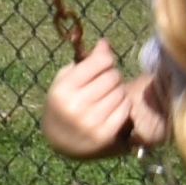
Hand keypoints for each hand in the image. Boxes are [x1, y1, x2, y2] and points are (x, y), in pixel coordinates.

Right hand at [39, 43, 154, 158]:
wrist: (60, 141)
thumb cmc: (63, 104)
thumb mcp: (65, 81)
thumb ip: (85, 62)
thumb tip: (105, 43)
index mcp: (62, 89)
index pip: (99, 62)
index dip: (105, 59)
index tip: (103, 64)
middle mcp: (75, 105)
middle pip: (112, 77)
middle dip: (112, 76)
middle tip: (106, 82)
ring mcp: (91, 121)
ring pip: (120, 93)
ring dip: (118, 91)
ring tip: (108, 96)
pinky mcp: (104, 134)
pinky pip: (125, 109)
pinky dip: (123, 105)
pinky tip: (114, 107)